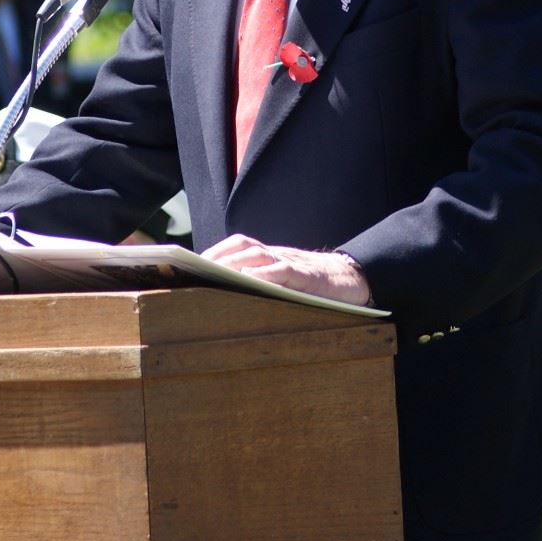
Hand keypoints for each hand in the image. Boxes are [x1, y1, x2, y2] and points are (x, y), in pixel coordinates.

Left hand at [201, 234, 371, 306]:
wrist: (350, 280)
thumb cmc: (311, 287)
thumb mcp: (281, 282)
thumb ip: (259, 282)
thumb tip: (222, 294)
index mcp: (269, 257)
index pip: (237, 246)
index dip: (215, 251)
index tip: (191, 262)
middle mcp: (277, 255)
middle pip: (243, 246)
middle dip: (217, 256)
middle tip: (195, 268)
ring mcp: (293, 263)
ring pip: (260, 255)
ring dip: (235, 262)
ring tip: (215, 273)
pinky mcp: (307, 275)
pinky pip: (285, 271)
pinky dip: (266, 274)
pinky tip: (249, 280)